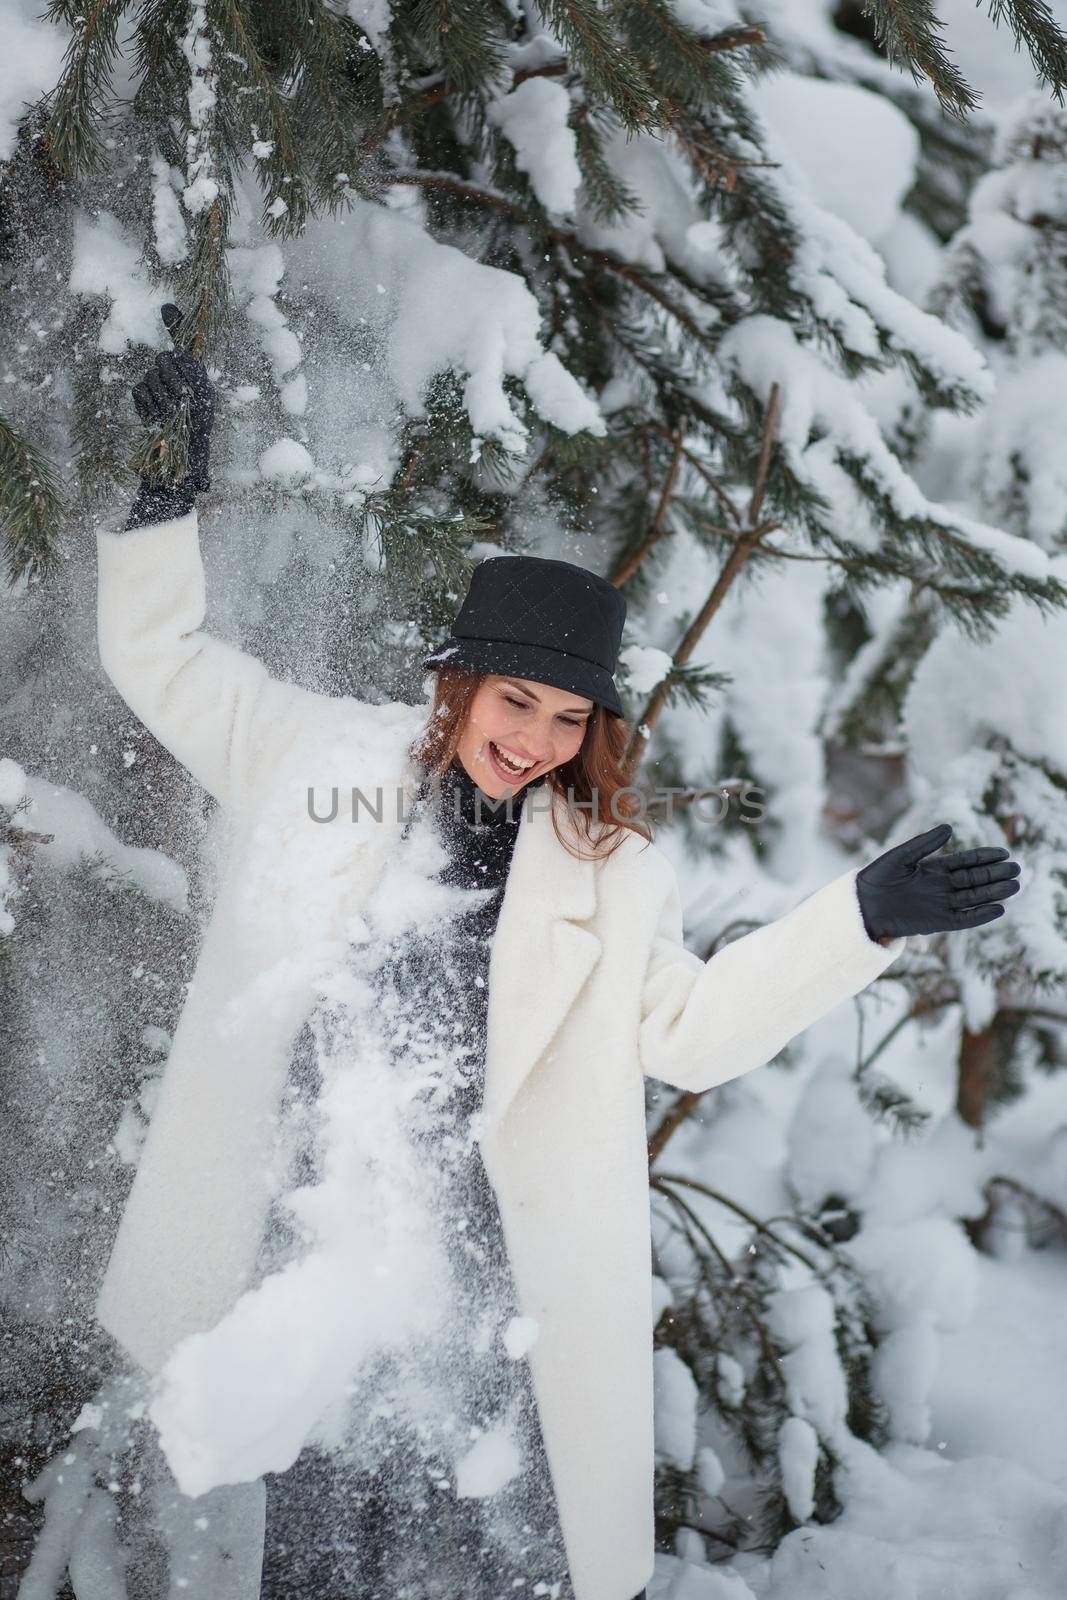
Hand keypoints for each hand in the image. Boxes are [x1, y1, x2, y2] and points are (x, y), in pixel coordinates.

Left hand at [132, 303, 215, 491]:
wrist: (182, 464)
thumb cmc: (188, 422)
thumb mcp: (191, 388)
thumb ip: (183, 357)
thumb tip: (169, 311)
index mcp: (204, 385)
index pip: (186, 351)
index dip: (177, 325)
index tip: (166, 309)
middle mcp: (194, 392)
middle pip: (165, 359)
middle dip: (161, 368)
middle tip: (167, 385)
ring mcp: (175, 404)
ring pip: (150, 375)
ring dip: (152, 388)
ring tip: (163, 406)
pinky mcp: (158, 415)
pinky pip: (140, 391)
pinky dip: (142, 401)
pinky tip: (153, 413)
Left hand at [856, 822, 1021, 941]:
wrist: (862, 905)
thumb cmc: (877, 877)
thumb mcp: (901, 856)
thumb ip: (925, 844)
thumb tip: (950, 828)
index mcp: (933, 869)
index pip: (965, 862)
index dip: (984, 857)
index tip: (1004, 852)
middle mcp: (940, 886)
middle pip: (974, 879)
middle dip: (995, 874)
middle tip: (1017, 869)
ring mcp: (940, 904)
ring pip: (974, 898)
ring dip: (994, 893)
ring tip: (1015, 886)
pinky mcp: (937, 922)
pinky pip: (964, 919)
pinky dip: (981, 915)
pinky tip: (998, 909)